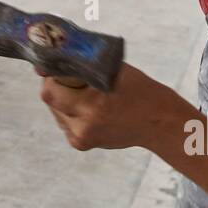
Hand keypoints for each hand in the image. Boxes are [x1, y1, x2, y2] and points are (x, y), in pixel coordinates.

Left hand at [39, 62, 168, 150]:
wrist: (158, 122)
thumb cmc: (139, 90)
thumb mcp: (113, 70)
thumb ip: (82, 65)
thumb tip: (49, 63)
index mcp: (93, 105)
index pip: (51, 87)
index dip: (53, 73)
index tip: (62, 66)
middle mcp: (84, 125)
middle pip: (50, 99)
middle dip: (58, 84)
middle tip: (76, 78)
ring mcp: (81, 137)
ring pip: (55, 110)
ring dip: (64, 99)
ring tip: (87, 95)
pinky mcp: (81, 144)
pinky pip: (64, 121)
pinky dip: (70, 112)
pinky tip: (89, 108)